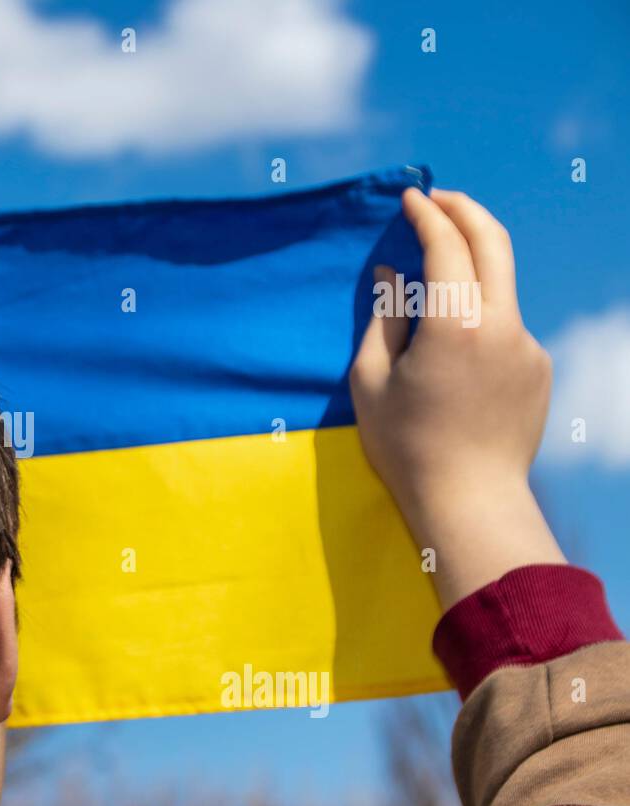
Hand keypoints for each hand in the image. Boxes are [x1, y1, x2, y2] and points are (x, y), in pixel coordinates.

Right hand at [349, 188, 564, 607]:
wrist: (469, 500)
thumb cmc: (406, 446)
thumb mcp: (371, 381)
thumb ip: (381, 320)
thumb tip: (390, 275)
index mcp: (456, 324)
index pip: (446, 247)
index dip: (427, 216)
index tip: (410, 199)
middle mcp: (502, 324)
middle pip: (493, 243)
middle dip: (465, 211)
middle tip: (438, 200)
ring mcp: (528, 345)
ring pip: (501, 285)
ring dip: (472, 267)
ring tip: (438, 273)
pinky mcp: (539, 368)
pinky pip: (507, 326)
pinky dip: (481, 316)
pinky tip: (454, 349)